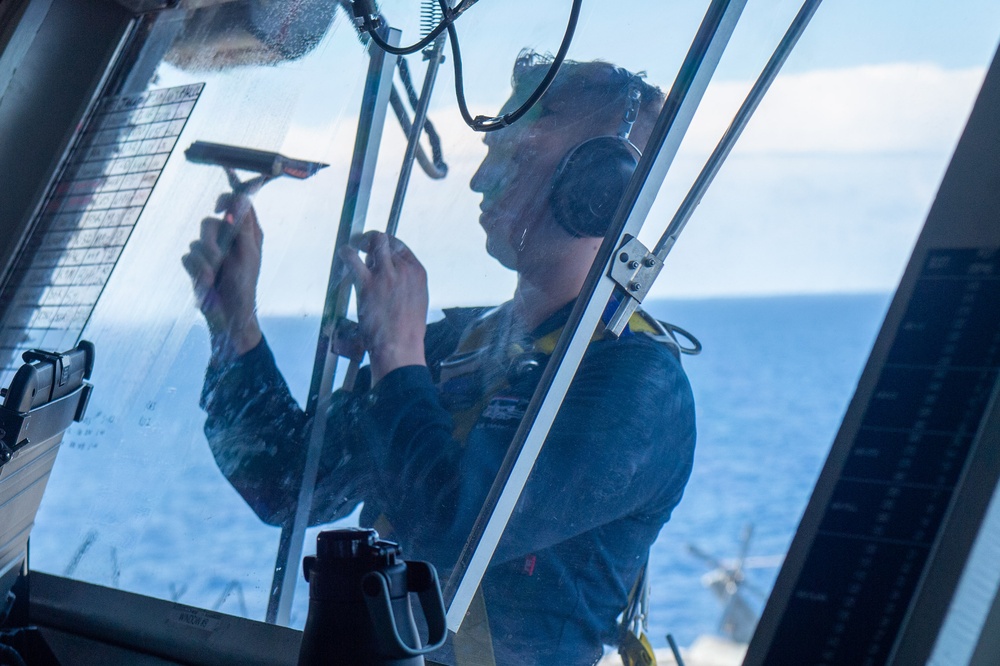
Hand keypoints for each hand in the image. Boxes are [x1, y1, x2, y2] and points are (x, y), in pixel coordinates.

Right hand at [182, 193, 262, 355]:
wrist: (230, 314)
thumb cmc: (244, 285)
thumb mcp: (247, 254)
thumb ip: (242, 227)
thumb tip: (239, 200)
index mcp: (247, 235)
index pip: (236, 206)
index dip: (227, 199)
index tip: (219, 206)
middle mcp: (228, 240)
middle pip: (210, 222)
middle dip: (210, 239)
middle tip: (218, 256)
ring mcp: (210, 253)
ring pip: (197, 241)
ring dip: (205, 260)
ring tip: (213, 276)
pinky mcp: (196, 266)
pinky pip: (188, 256)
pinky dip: (197, 269)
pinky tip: (206, 281)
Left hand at [340, 231, 427, 384]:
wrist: (400, 346)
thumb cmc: (407, 330)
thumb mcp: (417, 300)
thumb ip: (407, 283)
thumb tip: (394, 275)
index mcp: (418, 273)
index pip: (400, 246)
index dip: (386, 243)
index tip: (377, 248)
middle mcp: (403, 269)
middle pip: (385, 241)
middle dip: (372, 241)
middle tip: (363, 246)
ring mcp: (385, 275)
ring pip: (372, 243)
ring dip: (361, 244)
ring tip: (353, 251)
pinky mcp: (367, 284)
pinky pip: (351, 257)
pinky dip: (346, 252)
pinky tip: (343, 255)